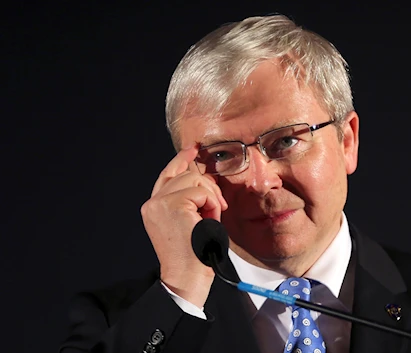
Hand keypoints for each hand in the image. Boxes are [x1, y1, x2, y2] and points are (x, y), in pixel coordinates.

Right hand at [140, 146, 227, 307]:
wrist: (187, 277)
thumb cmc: (193, 254)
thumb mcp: (191, 220)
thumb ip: (190, 198)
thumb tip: (201, 175)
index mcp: (154, 207)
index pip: (168, 175)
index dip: (181, 160)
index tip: (193, 149)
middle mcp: (152, 203)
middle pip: (186, 176)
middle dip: (208, 188)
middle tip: (218, 208)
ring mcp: (159, 203)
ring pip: (195, 181)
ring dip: (210, 199)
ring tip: (210, 220)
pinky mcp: (171, 205)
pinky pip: (201, 191)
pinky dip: (211, 205)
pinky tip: (209, 220)